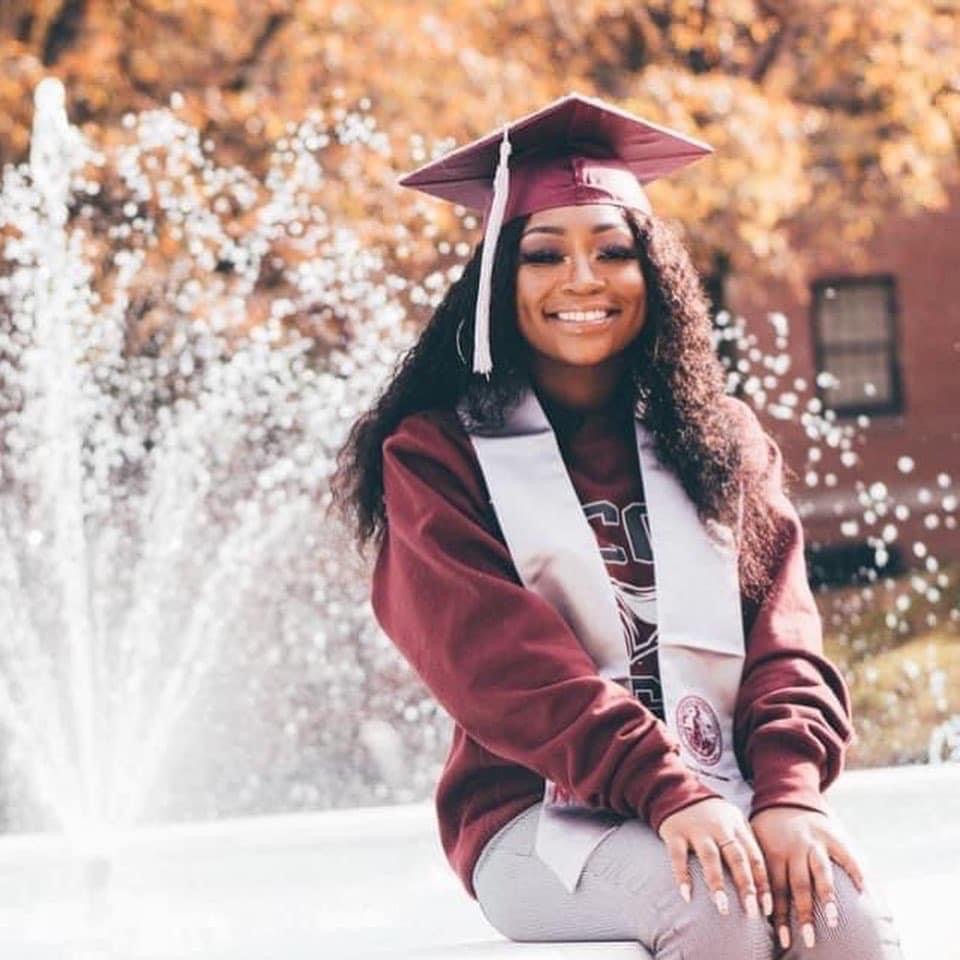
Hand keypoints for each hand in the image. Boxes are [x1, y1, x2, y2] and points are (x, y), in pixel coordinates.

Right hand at [658, 797, 771, 919]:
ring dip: (717, 883)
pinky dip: (682, 876)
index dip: (763, 883)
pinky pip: (678, 856)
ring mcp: (696, 830)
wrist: (677, 790)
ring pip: (710, 857)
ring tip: (723, 907)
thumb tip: (764, 880)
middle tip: (751, 912)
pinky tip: (686, 895)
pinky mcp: (675, 833)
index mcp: (736, 826)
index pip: (754, 856)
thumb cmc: (711, 813)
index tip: (767, 908)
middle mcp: (719, 828)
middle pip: (736, 857)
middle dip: (745, 885)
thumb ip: (747, 843)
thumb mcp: (733, 820)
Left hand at [749, 805, 865, 950]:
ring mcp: (815, 843)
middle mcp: (795, 849)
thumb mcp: (755, 843)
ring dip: (826, 897)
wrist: (785, 796)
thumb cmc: (767, 829)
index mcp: (774, 853)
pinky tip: (863, 892)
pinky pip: (846, 856)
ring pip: (821, 873)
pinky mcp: (833, 837)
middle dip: (803, 915)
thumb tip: (753, 904)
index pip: (776, 889)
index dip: (780, 915)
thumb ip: (758, 871)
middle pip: (798, 886)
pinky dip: (855, 873)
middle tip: (808, 939)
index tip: (784, 939)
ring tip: (831, 919)